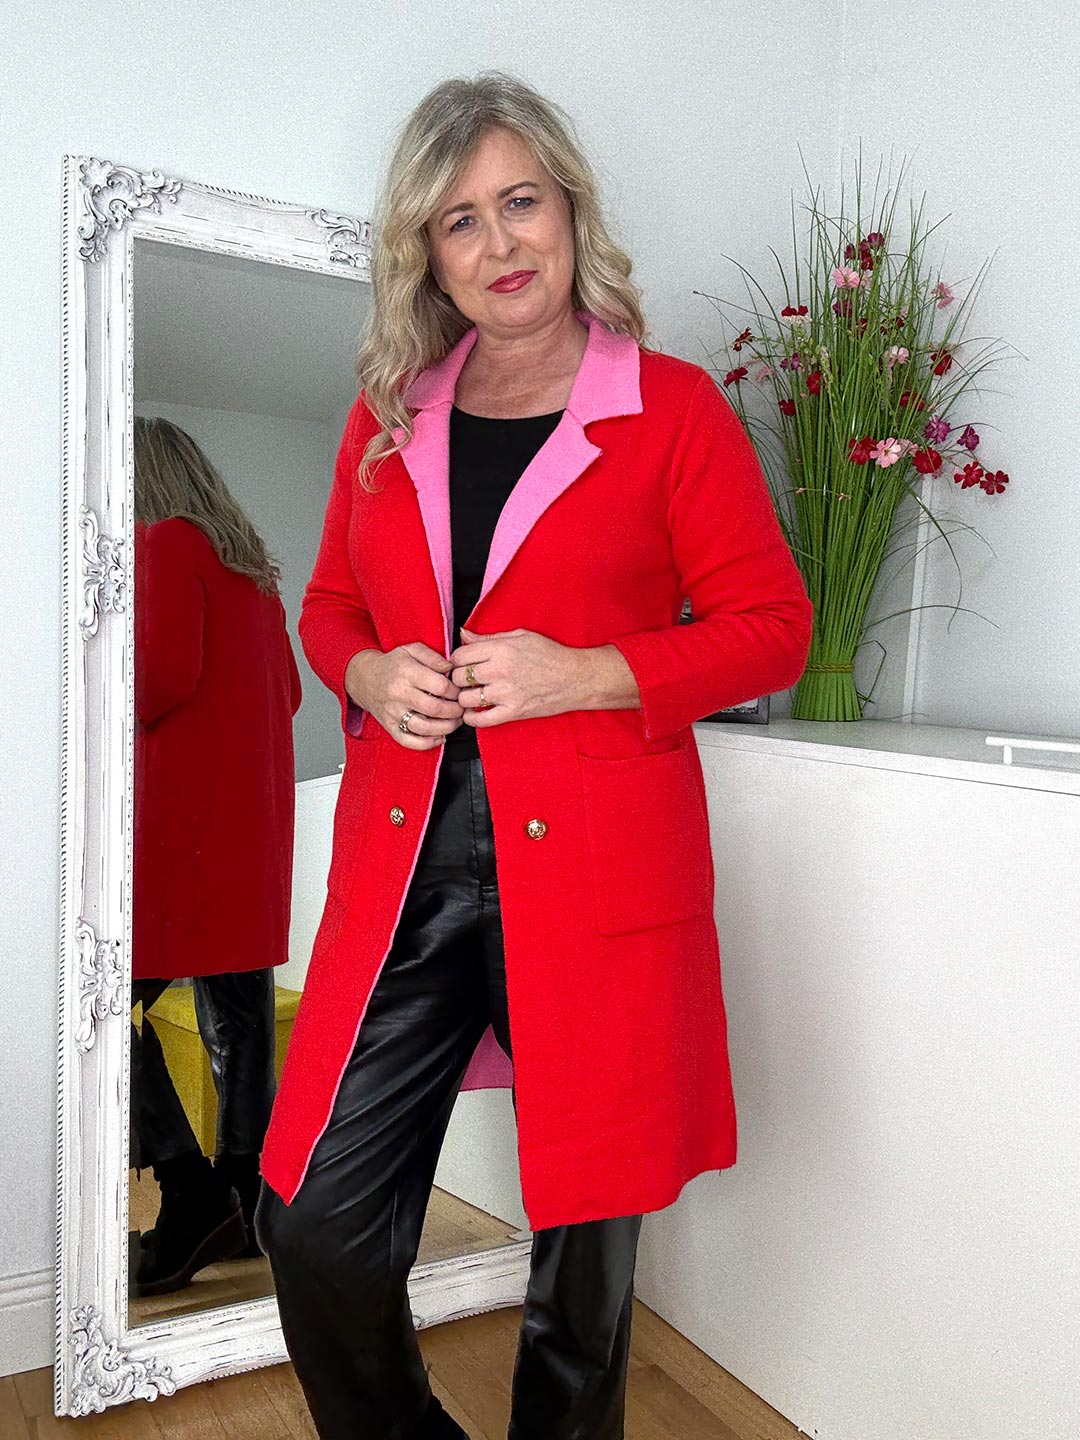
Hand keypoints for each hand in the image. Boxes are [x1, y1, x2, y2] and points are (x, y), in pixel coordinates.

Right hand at [345, 643, 464, 748]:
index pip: (439, 686)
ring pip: (424, 727)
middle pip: (434, 708)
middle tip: (461, 708)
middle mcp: (399, 694)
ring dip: (446, 728)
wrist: (364, 678)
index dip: (455, 690)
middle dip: (455, 711)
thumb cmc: (393, 664)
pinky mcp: (389, 726)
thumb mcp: (411, 650)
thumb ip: (433, 657)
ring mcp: (393, 713)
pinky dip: (427, 743)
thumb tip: (451, 669)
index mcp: (406, 672)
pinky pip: (408, 741)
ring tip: (455, 722)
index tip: (459, 691)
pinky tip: (439, 737)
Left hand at [447, 627, 590, 727]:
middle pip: (458, 677)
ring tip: (471, 695)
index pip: (459, 655)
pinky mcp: (513, 712)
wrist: (576, 678)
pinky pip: (480, 720)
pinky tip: (474, 711)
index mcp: (501, 649)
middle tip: (465, 680)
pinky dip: (471, 718)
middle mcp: (500, 670)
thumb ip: (489, 638)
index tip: (461, 663)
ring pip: (465, 699)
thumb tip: (463, 634)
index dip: (456, 660)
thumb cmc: (550, 655)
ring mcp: (506, 693)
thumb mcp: (520, 636)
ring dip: (464, 698)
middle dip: (458, 679)